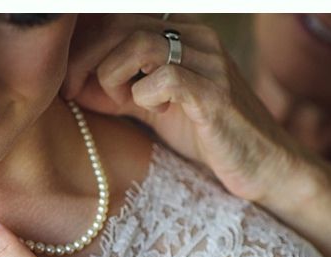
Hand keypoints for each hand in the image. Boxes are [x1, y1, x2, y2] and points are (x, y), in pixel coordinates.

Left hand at [63, 14, 303, 203]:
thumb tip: (72, 85)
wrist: (261, 165)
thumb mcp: (151, 108)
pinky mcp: (215, 95)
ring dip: (111, 75)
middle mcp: (196, 38)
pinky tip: (151, 111)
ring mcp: (208, 63)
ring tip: (116, 102)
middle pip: (121, 24)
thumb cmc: (205, 135)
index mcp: (180, 33)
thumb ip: (117, 91)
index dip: (84, 44)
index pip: (117, 17)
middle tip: (75, 93)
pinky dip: (142, 96)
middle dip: (85, 59)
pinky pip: (165, 78)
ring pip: (139, 44)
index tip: (69, 80)